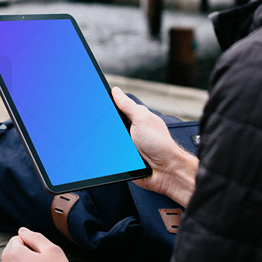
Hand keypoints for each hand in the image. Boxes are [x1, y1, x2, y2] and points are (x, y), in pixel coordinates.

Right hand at [112, 87, 198, 207]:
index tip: (95, 107)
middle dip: (104, 128)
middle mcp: (129, 131)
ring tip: (117, 146)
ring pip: (106, 142)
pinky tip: (115, 156)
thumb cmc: (160, 145)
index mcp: (134, 119)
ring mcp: (125, 145)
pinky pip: (109, 156)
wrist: (166, 171)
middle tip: (110, 132)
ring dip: (105, 144)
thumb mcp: (143, 119)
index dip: (104, 107)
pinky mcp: (123, 159)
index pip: (114, 109)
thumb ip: (128, 106)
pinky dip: (109, 156)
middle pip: (108, 126)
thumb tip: (116, 91)